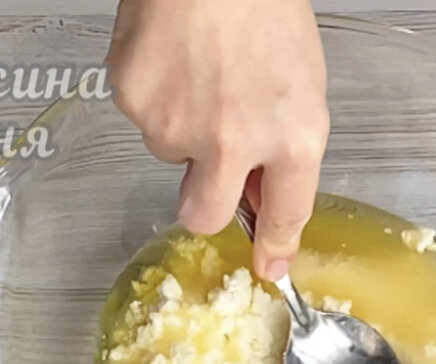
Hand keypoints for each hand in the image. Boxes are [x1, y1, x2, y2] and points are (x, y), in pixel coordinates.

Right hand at [106, 0, 328, 279]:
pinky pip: (143, 117)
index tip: (270, 267)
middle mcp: (233, 142)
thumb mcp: (302, 82)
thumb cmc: (262, 6)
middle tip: (210, 164)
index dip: (276, 245)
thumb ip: (285, 145)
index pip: (287, 212)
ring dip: (184, 125)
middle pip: (203, 215)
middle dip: (204, 204)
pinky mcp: (133, 103)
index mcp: (291, 136)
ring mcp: (176, 126)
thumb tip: (261, 192)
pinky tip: (173, 58)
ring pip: (170, 152)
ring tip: (200, 69)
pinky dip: (157, 94)